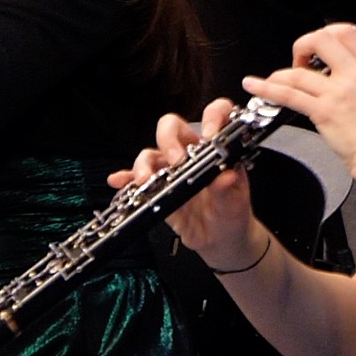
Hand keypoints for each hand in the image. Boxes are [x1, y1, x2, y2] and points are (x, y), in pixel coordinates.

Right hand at [119, 100, 265, 269]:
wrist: (219, 240)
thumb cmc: (231, 212)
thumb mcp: (235, 201)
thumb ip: (228, 187)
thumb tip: (224, 176)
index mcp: (216, 147)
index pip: (216, 115)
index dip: (213, 116)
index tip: (210, 135)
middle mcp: (191, 152)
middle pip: (172, 128)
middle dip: (168, 139)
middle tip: (174, 160)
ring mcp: (171, 169)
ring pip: (151, 153)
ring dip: (143, 163)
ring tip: (145, 180)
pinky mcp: (157, 188)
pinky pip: (136, 178)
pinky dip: (126, 177)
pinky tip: (119, 181)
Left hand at [244, 23, 355, 184]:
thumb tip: (349, 63)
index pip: (346, 32)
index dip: (326, 35)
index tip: (318, 47)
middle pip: (323, 39)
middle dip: (304, 45)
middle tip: (301, 60)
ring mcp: (341, 92)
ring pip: (300, 70)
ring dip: (282, 72)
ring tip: (276, 78)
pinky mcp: (325, 111)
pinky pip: (290, 94)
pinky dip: (267, 87)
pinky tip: (256, 85)